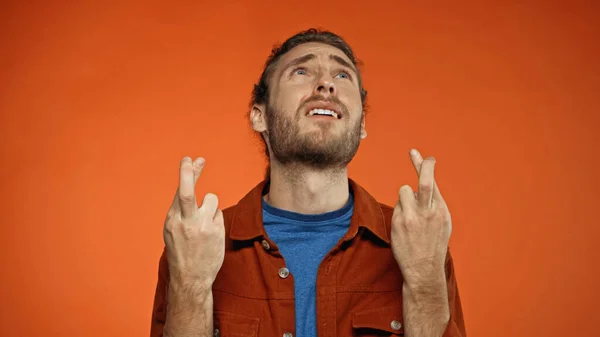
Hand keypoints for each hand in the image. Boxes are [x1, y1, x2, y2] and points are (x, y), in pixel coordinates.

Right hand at [163, 157, 224, 289]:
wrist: (190, 277)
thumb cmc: (182, 251)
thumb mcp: (172, 230)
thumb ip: (180, 210)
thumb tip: (189, 185)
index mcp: (172, 219)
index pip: (179, 192)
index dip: (186, 174)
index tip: (189, 160)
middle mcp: (186, 222)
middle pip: (188, 192)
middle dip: (190, 173)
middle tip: (196, 159)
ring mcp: (202, 227)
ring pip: (211, 200)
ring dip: (210, 206)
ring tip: (204, 222)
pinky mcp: (217, 232)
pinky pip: (219, 215)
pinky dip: (215, 220)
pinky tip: (210, 234)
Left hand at [391, 149, 451, 288]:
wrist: (423, 269)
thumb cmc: (433, 243)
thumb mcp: (442, 223)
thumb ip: (434, 203)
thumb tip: (422, 184)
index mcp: (441, 210)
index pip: (433, 183)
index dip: (427, 166)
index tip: (424, 156)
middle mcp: (428, 212)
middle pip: (423, 182)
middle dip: (421, 165)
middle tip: (413, 151)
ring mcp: (412, 218)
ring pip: (404, 191)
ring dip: (405, 197)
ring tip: (411, 213)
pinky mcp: (398, 223)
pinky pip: (397, 206)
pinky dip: (401, 210)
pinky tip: (405, 226)